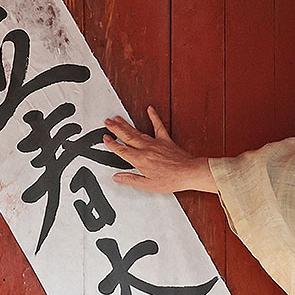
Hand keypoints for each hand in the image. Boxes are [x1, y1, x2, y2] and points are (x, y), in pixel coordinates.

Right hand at [101, 106, 218, 193]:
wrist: (189, 172)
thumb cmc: (171, 179)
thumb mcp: (148, 185)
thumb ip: (131, 179)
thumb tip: (117, 177)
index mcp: (140, 160)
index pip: (121, 150)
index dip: (112, 144)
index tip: (105, 138)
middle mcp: (146, 149)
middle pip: (127, 137)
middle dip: (115, 129)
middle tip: (107, 122)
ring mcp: (156, 143)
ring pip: (137, 132)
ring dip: (126, 124)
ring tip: (118, 118)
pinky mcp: (165, 140)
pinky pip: (158, 126)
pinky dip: (154, 117)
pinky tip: (150, 109)